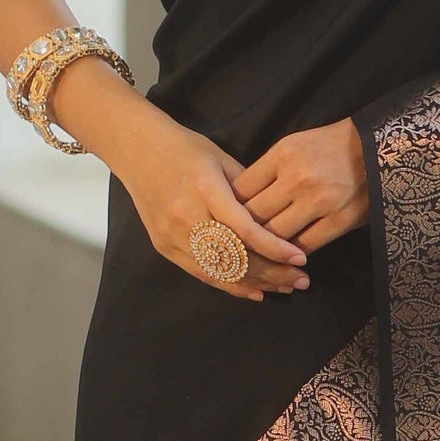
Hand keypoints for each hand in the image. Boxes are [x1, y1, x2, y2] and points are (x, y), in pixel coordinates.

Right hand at [107, 105, 310, 301]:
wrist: (138, 150)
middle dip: (272, 272)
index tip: (300, 257)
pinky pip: (202, 274)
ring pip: (220, 271)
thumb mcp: (222, 159)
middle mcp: (186, 214)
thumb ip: (250, 191)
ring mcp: (172, 234)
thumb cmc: (186, 149)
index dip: (274, 247)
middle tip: (301, 279)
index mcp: (204, 188)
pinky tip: (256, 291)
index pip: (244, 228)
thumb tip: (282, 218)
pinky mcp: (164, 246)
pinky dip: (231, 285)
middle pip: (234, 256)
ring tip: (285, 287)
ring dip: (256, 283)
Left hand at [233, 120, 369, 253]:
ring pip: (276, 236)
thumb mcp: (294, 146)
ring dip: (266, 247)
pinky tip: (287, 255)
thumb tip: (240, 200)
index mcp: (283, 155)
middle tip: (234, 244)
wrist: (377, 146)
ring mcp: (320, 201)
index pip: (242, 190)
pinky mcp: (340, 220)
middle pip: (254, 216)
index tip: (226, 220)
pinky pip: (305, 246)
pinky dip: (292, 254)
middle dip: (242, 232)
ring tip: (259, 253)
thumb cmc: (330, 145)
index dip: (229, 209)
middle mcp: (297, 178)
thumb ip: (267, 171)